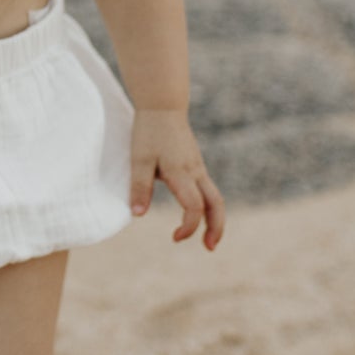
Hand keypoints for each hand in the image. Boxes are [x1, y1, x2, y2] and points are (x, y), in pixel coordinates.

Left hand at [129, 109, 224, 249]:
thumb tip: (137, 215)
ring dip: (215, 219)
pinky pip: (208, 189)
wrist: (163, 105)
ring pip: (215, 197)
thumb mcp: (139, 159)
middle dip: (217, 228)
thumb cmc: (149, 132)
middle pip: (216, 204)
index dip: (188, 226)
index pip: (194, 207)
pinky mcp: (195, 164)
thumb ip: (139, 187)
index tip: (174, 238)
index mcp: (182, 172)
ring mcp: (198, 167)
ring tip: (208, 238)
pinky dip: (208, 206)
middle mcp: (195, 171)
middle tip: (210, 248)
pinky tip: (198, 214)